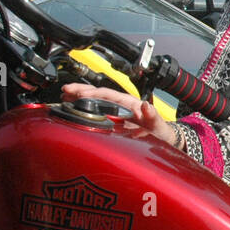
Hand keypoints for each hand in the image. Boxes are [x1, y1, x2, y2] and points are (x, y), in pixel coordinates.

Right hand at [59, 83, 178, 146]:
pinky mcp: (114, 119)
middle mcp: (122, 105)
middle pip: (99, 94)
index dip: (94, 93)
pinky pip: (98, 111)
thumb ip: (153, 117)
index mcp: (130, 104)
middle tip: (65, 90)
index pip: (109, 95)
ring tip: (64, 95)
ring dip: (81, 97)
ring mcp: (117, 111)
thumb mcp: (159, 126)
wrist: (165, 139)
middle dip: (82, 91)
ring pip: (96, 101)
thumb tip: (144, 105)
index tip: (80, 94)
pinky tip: (74, 108)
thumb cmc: (161, 133)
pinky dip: (85, 108)